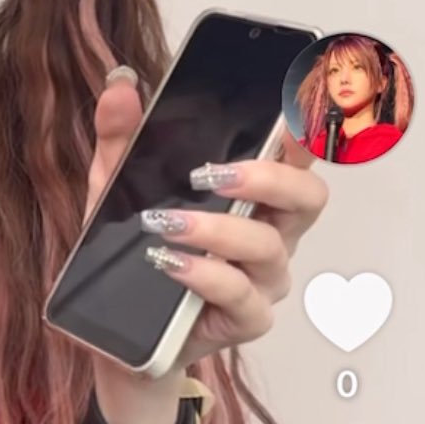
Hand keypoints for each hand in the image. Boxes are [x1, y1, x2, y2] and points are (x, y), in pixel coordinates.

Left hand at [86, 72, 329, 372]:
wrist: (119, 336)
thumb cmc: (136, 255)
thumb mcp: (117, 192)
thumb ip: (121, 139)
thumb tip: (120, 87)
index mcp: (254, 197)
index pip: (296, 156)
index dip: (302, 132)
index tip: (285, 111)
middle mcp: (271, 235)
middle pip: (308, 197)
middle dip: (267, 177)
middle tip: (210, 172)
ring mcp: (263, 281)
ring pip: (268, 248)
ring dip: (216, 230)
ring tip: (165, 223)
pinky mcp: (246, 321)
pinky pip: (240, 296)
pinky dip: (205, 274)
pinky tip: (170, 263)